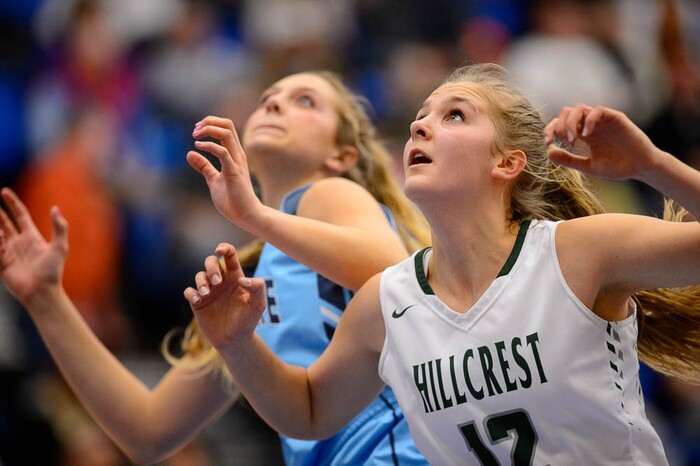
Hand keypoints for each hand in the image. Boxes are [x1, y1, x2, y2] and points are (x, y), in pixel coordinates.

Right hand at [0, 188, 67, 304]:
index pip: (20, 215)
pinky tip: (0, 239)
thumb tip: (56, 208)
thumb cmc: (53, 271)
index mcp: (32, 237)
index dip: (12, 204)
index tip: (4, 191)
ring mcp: (9, 253)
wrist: (42, 292)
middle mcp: (19, 243)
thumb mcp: (60, 247)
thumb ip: (59, 228)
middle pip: (5, 223)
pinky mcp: (2, 264)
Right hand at [183, 243, 266, 352]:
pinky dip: (191, 292)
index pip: (229, 256)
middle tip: (218, 282)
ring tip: (206, 293)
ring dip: (201, 281)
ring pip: (199, 275)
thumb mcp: (258, 303)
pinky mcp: (198, 303)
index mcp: (235, 277)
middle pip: (211, 261)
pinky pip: (189, 291)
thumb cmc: (249, 320)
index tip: (220, 250)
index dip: (224, 248)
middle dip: (211, 267)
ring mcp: (209, 291)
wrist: (235, 340)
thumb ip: (257, 287)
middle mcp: (221, 281)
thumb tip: (242, 279)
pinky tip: (198, 299)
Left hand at [186, 116, 265, 232]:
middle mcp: (237, 154)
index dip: (210, 124)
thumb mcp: (214, 180)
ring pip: (226, 133)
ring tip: (195, 136)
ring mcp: (237, 162)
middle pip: (227, 125)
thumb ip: (204, 166)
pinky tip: (199, 147)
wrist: (246, 215)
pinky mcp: (234, 172)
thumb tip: (190, 153)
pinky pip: (223, 152)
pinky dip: (209, 146)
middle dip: (209, 122)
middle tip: (195, 130)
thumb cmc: (233, 199)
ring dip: (209, 130)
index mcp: (234, 154)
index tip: (196, 132)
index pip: (225, 128)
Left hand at [544, 105, 661, 181]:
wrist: (641, 168)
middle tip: (565, 142)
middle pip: (567, 113)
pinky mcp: (615, 118)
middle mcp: (591, 125)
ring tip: (573, 139)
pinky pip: (598, 111)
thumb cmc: (617, 168)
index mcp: (583, 134)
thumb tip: (548, 152)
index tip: (547, 143)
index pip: (560, 124)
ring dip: (571, 122)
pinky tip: (585, 135)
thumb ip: (569, 160)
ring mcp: (602, 120)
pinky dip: (588, 120)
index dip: (550, 130)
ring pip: (579, 109)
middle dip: (560, 126)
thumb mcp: (588, 166)